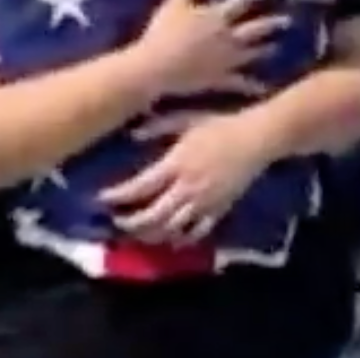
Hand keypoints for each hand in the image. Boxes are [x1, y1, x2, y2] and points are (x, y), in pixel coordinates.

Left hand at [101, 110, 272, 244]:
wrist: (257, 138)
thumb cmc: (221, 125)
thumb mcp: (188, 119)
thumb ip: (159, 127)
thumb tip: (132, 134)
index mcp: (176, 165)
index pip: (139, 187)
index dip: (117, 196)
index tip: (102, 199)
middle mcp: (187, 188)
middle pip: (152, 215)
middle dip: (130, 222)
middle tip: (117, 221)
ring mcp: (204, 202)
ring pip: (172, 228)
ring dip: (151, 234)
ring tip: (139, 233)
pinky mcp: (219, 209)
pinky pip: (198, 231)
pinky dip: (182, 239)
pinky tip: (172, 240)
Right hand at [128, 0, 285, 98]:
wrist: (157, 67)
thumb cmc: (163, 33)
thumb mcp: (175, 3)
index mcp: (217, 17)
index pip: (243, 0)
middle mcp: (228, 37)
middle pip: (255, 28)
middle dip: (272, 23)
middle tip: (288, 20)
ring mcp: (227, 59)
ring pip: (252, 53)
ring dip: (266, 50)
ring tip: (277, 48)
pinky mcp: (220, 79)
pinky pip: (241, 83)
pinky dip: (254, 86)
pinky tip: (265, 89)